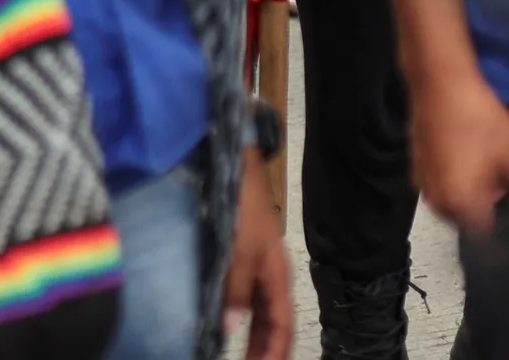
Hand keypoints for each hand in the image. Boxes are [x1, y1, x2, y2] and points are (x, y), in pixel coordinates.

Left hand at [225, 152, 291, 359]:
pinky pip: (243, 293)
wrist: (235, 168)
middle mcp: (269, 275)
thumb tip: (230, 328)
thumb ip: (235, 289)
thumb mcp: (239, 252)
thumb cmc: (242, 206)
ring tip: (239, 354)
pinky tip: (226, 318)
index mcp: (277, 278)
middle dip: (264, 348)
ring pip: (257, 310)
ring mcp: (255, 264)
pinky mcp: (239, 252)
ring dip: (251, 334)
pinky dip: (238, 311)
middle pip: (272, 322)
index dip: (275, 352)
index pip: (282, 326)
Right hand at [412, 69, 508, 233]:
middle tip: (502, 187)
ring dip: (466, 193)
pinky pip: (438, 182)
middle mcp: (434, 196)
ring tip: (485, 169)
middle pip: (464, 219)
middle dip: (483, 208)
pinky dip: (452, 177)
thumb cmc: (476, 119)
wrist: (440, 83)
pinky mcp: (415, 161)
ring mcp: (420, 178)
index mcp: (458, 202)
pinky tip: (467, 155)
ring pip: (449, 200)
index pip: (484, 236)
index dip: (502, 227)